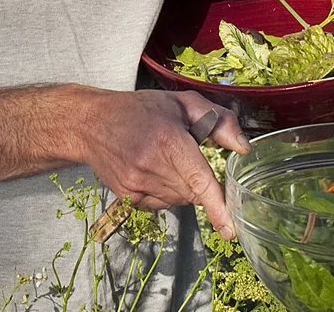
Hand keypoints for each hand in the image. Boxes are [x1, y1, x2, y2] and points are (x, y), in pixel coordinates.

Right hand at [79, 89, 249, 240]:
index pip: (199, 179)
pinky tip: (152, 169)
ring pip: (179, 200)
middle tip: (181, 153)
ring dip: (181, 185)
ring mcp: (136, 184)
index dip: (217, 206)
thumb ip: (218, 121)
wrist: (90, 122)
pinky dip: (165, 191)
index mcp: (168, 139)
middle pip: (193, 191)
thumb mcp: (181, 102)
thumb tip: (243, 147)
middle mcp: (151, 165)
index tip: (230, 230)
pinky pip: (161, 204)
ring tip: (162, 157)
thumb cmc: (139, 109)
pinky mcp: (128, 197)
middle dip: (197, 178)